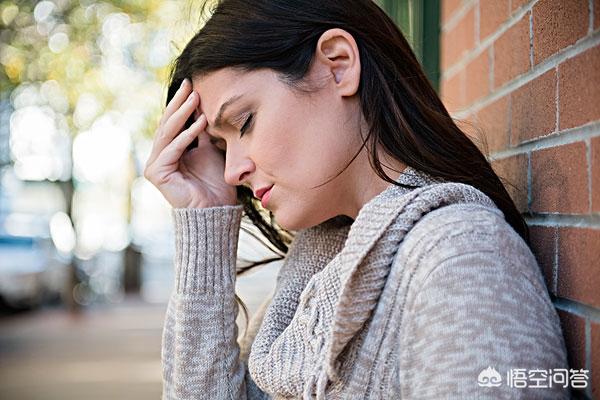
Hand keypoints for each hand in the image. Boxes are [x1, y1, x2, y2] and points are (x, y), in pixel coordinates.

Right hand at [144, 79, 237, 208]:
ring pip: (169, 133)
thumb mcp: (211, 150)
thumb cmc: (216, 183)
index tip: (192, 84)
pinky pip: (173, 150)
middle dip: (180, 103)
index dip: (182, 104)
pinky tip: (201, 123)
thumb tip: (203, 107)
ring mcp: (156, 165)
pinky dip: (187, 136)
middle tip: (190, 84)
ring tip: (196, 97)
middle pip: (168, 124)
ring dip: (183, 114)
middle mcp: (159, 156)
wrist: (216, 210)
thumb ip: (203, 132)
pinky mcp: (157, 174)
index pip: (174, 122)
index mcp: (170, 151)